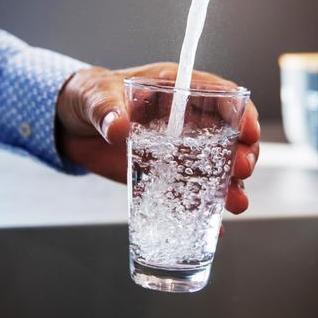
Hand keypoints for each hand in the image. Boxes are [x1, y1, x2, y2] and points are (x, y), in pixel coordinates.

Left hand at [56, 62, 259, 215]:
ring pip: (215, 167)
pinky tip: (213, 226)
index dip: (240, 112)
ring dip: (230, 185)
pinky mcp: (164, 174)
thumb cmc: (87, 97)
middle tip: (242, 170)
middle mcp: (184, 121)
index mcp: (175, 90)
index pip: (219, 96)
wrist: (69, 126)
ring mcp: (177, 150)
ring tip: (236, 203)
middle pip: (227, 135)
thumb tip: (118, 127)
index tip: (248, 131)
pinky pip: (188, 191)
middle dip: (242, 152)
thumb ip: (105, 109)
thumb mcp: (94, 96)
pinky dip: (201, 208)